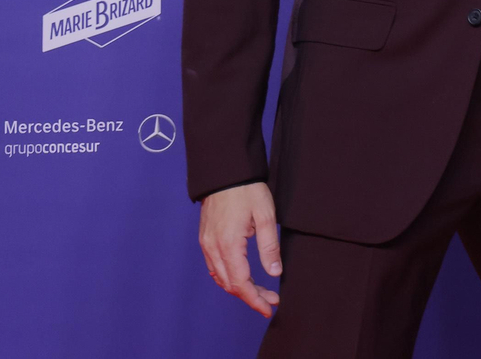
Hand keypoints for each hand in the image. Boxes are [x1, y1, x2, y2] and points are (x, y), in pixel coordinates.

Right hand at [199, 181, 281, 316]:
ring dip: (240, 288)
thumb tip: (275, 272)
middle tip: (270, 300)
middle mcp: (213, 248)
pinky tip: (242, 277)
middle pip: (230, 284)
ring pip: (221, 278)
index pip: (241, 282)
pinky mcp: (205, 239)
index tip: (269, 307)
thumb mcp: (266, 215)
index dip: (255, 299)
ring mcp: (206, 244)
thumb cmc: (247, 191)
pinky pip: (215, 267)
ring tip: (261, 291)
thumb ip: (269, 246)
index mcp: (229, 244)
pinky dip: (228, 277)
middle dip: (251, 296)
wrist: (225, 173)